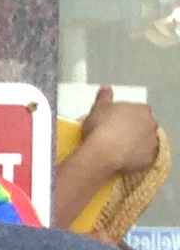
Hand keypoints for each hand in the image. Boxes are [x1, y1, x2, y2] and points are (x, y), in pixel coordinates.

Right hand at [56, 86, 164, 225]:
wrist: (103, 152)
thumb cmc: (101, 127)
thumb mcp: (98, 109)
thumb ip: (104, 97)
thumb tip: (105, 87)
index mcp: (141, 109)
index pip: (138, 111)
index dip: (126, 118)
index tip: (114, 124)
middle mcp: (151, 124)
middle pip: (144, 126)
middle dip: (134, 131)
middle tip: (116, 138)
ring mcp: (151, 142)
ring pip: (144, 143)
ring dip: (135, 145)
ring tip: (118, 151)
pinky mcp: (148, 159)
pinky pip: (142, 159)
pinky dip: (134, 160)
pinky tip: (122, 162)